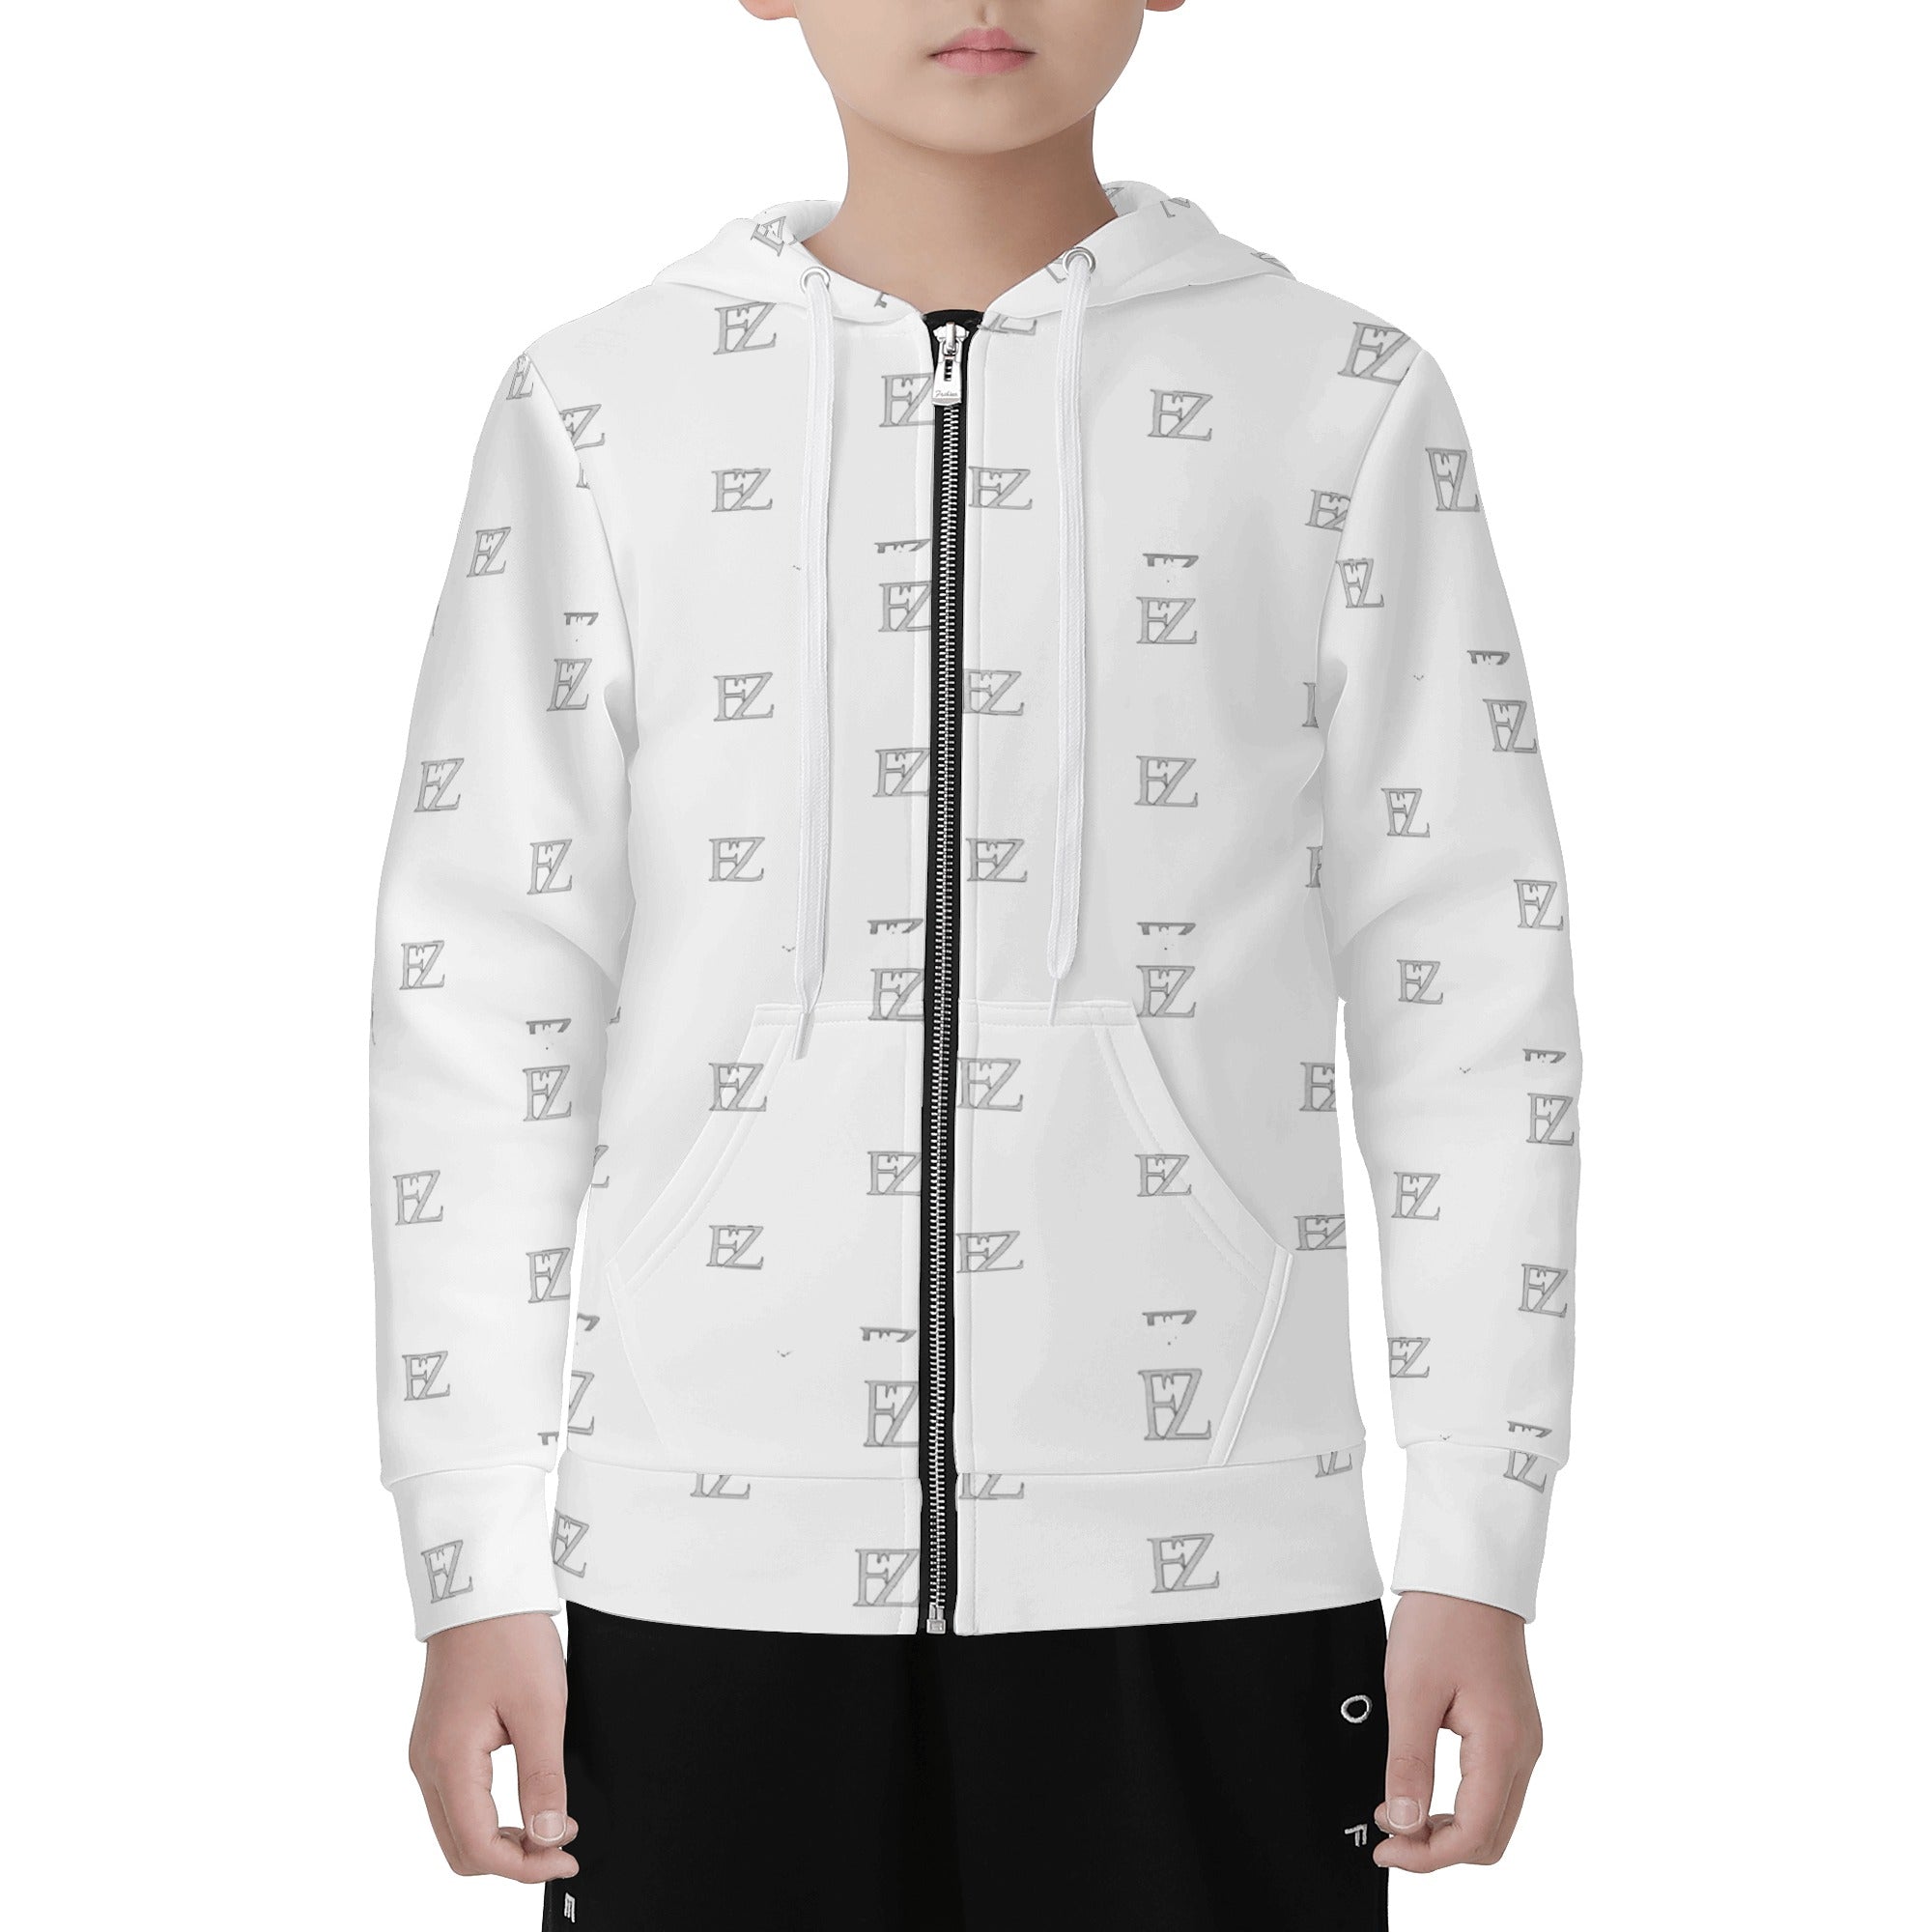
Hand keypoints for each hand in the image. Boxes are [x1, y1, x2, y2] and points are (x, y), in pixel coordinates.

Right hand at [408, 1611, 578, 1882]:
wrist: (482, 1588)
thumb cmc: (509, 1636)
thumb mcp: (541, 1708)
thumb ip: (543, 1779)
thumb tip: (546, 1836)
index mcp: (448, 1760)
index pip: (479, 1848)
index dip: (525, 1866)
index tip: (565, 1856)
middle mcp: (426, 1764)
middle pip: (461, 1850)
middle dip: (512, 1859)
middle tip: (561, 1846)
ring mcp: (427, 1754)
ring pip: (456, 1829)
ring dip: (501, 1839)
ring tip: (550, 1824)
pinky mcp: (435, 1742)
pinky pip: (456, 1801)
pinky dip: (489, 1816)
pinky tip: (525, 1802)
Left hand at [1373, 1591, 1541, 1871]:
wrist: (1468, 1574)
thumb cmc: (1441, 1621)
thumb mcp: (1410, 1693)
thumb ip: (1409, 1764)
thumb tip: (1404, 1824)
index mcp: (1503, 1746)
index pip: (1473, 1836)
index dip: (1427, 1856)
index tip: (1385, 1848)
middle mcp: (1524, 1751)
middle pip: (1491, 1839)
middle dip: (1439, 1850)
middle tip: (1390, 1837)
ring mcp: (1524, 1741)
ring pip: (1495, 1818)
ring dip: (1450, 1829)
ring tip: (1400, 1814)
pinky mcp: (1515, 1730)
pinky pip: (1495, 1790)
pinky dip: (1462, 1805)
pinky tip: (1424, 1791)